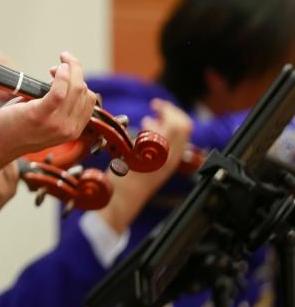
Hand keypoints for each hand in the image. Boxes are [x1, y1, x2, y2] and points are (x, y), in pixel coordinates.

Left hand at [0, 52, 96, 188]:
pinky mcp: (40, 115)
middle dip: (75, 71)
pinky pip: (59, 91)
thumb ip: (55, 102)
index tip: (63, 72)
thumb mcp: (43, 116)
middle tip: (61, 63)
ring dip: (71, 68)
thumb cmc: (14, 127)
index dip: (79, 81)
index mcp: (72, 131)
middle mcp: (68, 130)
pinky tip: (56, 69)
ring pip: (76, 88)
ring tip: (61, 61)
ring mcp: (56, 124)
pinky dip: (61, 76)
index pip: (89, 99)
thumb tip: (62, 77)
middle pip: (84, 91)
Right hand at [98, 99, 192, 232]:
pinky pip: (172, 142)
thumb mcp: (128, 155)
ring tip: (149, 119)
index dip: (168, 110)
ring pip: (179, 135)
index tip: (154, 104)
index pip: (178, 124)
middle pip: (183, 127)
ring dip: (167, 121)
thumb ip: (142, 139)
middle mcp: (172, 157)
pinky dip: (163, 132)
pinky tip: (146, 133)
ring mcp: (169, 161)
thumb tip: (149, 121)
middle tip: (155, 107)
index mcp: (164, 154)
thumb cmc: (121, 182)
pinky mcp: (164, 164)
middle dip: (170, 113)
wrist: (122, 202)